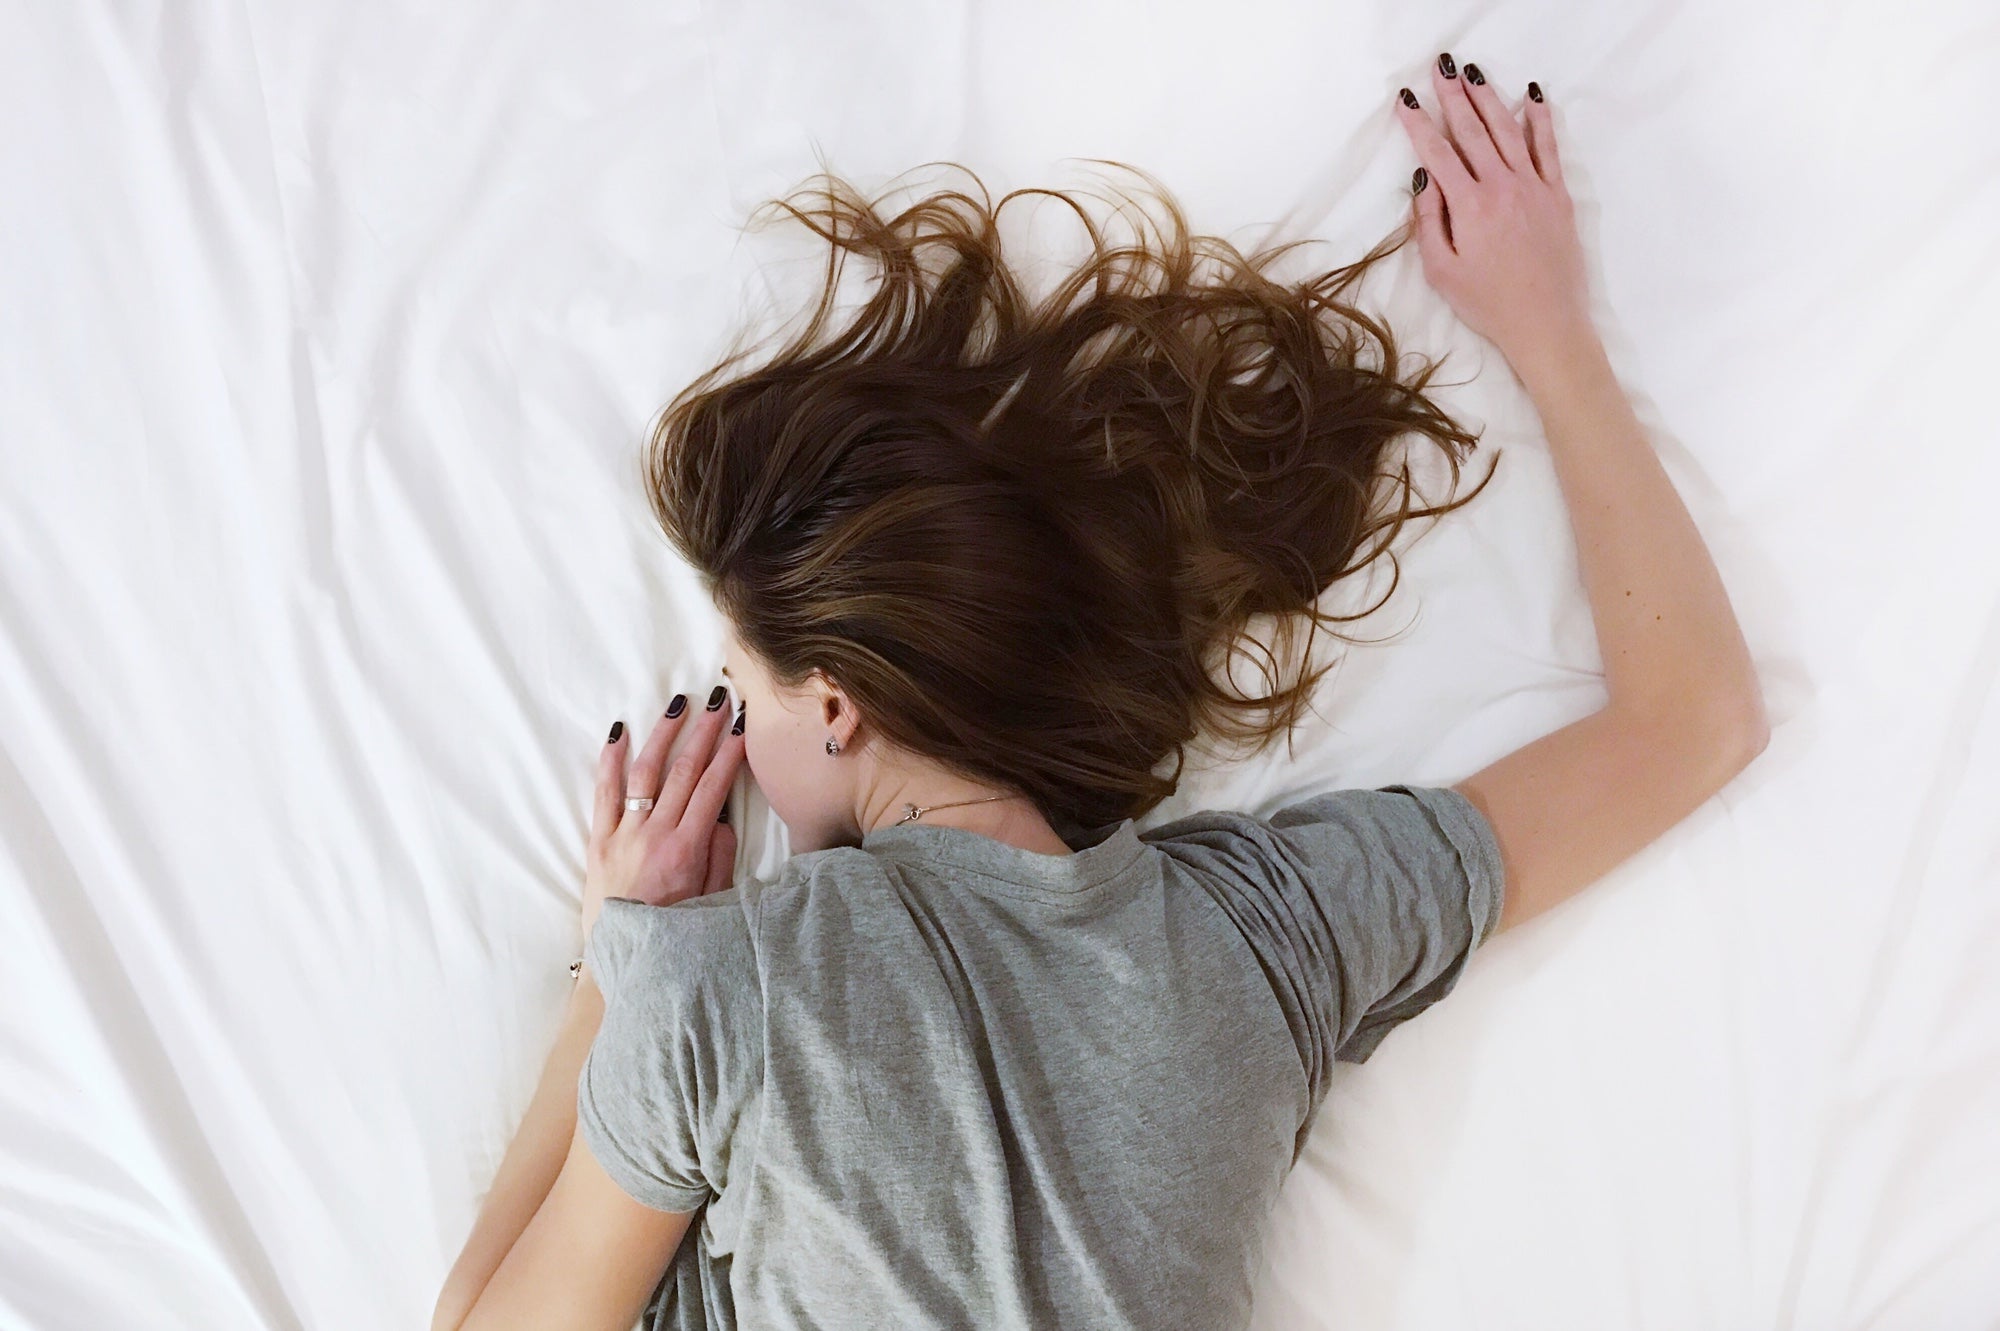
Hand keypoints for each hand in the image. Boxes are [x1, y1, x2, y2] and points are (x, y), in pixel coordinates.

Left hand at [582, 688, 744, 942]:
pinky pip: (604, 793)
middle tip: (718, 701)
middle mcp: (654, 835)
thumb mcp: (711, 901)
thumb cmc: (672, 934)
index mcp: (687, 849)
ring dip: (663, 735)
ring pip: (645, 773)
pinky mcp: (598, 840)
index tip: (742, 726)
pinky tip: (620, 733)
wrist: (622, 958)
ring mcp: (624, 834)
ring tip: (678, 705)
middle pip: (684, 771)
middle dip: (704, 731)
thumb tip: (724, 817)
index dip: (729, 753)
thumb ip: (720, 857)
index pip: (713, 788)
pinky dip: (610, 760)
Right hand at [1394, 59, 1590, 372]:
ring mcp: (1533, 187)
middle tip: (1441, 69)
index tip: (1407, 101)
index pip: (1438, 154)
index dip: (1420, 124)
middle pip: (1473, 131)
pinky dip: (1539, 120)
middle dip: (1454, 97)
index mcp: (1469, 206)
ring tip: (1474, 73)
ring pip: (1507, 131)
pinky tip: (1532, 98)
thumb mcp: (1442, 272)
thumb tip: (1423, 182)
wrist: (1547, 323)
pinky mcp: (1558, 195)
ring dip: (1489, 99)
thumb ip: (1428, 224)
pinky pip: (1548, 148)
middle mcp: (1502, 186)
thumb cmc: (1488, 304)